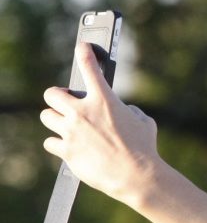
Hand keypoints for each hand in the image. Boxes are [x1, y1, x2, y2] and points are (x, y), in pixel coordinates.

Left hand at [40, 42, 159, 206]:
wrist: (136, 176)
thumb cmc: (144, 148)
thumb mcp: (143, 121)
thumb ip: (128, 110)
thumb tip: (121, 111)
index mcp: (105, 101)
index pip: (90, 68)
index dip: (84, 53)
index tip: (82, 47)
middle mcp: (84, 112)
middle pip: (51, 94)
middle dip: (57, 98)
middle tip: (66, 104)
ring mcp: (72, 132)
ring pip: (46, 117)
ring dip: (56, 120)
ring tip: (68, 127)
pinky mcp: (67, 151)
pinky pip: (50, 142)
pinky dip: (58, 144)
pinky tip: (69, 147)